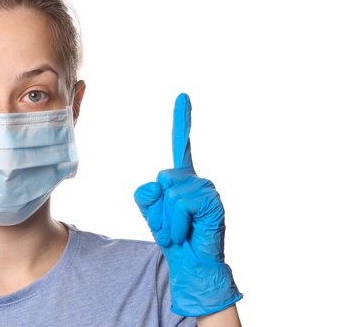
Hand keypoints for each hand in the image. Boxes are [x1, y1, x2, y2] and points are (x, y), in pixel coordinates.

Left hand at [134, 93, 241, 316]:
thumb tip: (160, 183)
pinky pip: (180, 203)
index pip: (180, 144)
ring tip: (181, 230)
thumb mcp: (151, 214)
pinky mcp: (212, 200)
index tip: (182, 95)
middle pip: (161, 179)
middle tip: (172, 225)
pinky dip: (177, 222)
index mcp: (180, 179)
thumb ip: (146, 195)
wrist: (191, 263)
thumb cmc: (174, 238)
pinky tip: (189, 230)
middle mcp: (195, 179)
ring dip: (167, 219)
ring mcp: (206, 188)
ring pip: (170, 193)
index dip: (182, 119)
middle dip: (158, 209)